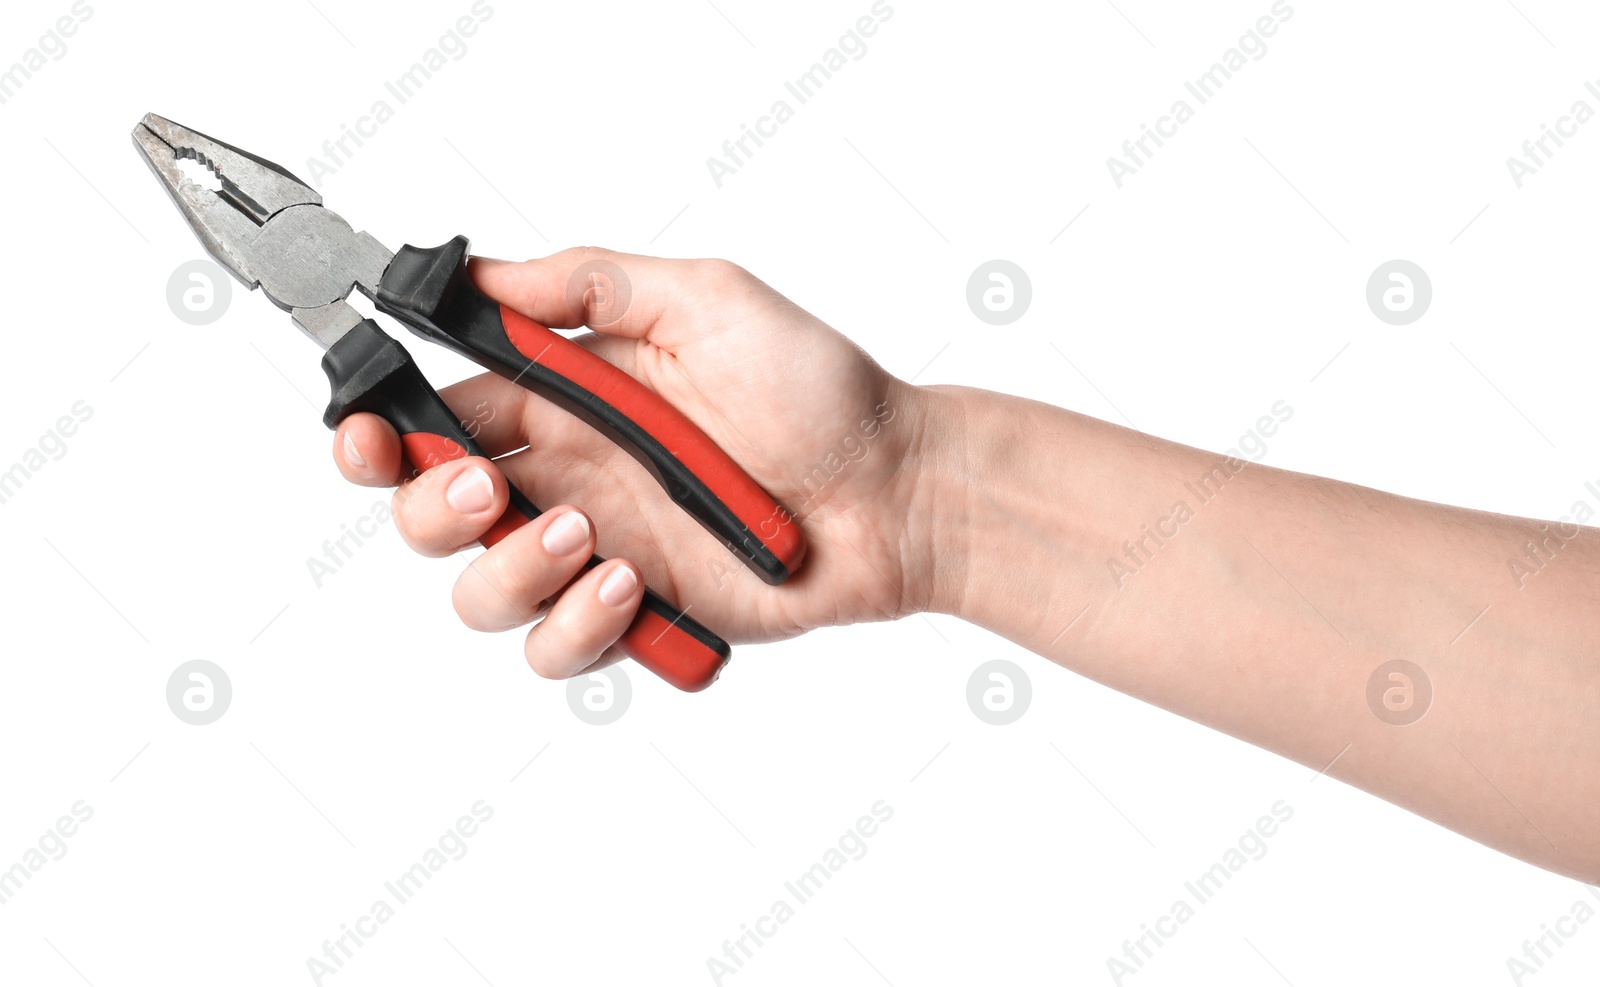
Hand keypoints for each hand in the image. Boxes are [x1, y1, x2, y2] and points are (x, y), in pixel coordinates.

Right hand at [332, 248, 943, 678]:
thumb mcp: (706, 300)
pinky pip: (559, 650)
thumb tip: (484, 272)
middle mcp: (566, 479)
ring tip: (585, 534)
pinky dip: (575, 625)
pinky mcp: (638, 618)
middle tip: (487, 486)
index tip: (363, 430)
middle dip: (429, 507)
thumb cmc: (817, 390)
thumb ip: (592, 282)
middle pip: (429, 516)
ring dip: (510, 568)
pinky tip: (628, 580)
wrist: (895, 487)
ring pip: (480, 593)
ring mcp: (597, 555)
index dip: (376, 430)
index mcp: (563, 402)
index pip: (434, 417)